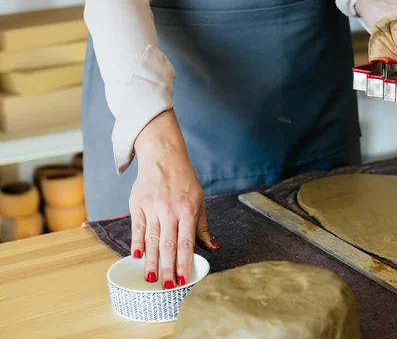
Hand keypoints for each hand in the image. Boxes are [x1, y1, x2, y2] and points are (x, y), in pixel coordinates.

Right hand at [129, 110, 216, 288]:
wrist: (163, 157)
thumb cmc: (184, 182)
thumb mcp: (199, 201)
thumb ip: (203, 227)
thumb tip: (212, 248)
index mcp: (188, 210)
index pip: (186, 242)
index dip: (184, 262)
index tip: (182, 279)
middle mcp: (170, 210)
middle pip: (168, 244)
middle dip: (167, 268)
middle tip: (166, 287)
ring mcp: (152, 207)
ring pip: (152, 239)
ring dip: (151, 261)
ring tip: (151, 279)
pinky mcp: (137, 204)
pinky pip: (137, 228)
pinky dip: (137, 243)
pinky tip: (137, 257)